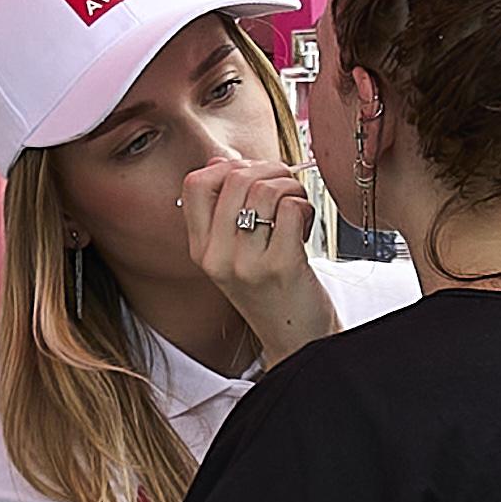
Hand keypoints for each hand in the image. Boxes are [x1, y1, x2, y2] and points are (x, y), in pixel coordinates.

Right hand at [180, 157, 340, 366]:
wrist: (298, 339)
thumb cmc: (274, 290)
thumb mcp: (235, 254)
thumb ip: (224, 211)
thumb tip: (220, 162)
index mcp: (201, 249)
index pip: (195, 184)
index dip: (227, 167)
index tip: (251, 175)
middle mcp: (217, 257)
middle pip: (235, 179)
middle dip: (269, 170)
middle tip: (286, 185)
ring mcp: (247, 264)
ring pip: (265, 190)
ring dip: (291, 187)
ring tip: (298, 205)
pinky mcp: (281, 267)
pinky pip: (291, 209)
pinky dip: (305, 207)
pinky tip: (305, 225)